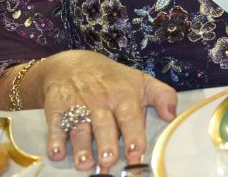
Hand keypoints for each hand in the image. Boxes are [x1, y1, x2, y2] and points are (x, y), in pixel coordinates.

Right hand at [34, 50, 176, 170]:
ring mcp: (78, 106)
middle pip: (104, 125)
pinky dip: (54, 139)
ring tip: (85, 163)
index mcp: (124, 96)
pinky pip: (55, 125)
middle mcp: (101, 102)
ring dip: (81, 147)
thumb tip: (172, 116)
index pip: (130, 117)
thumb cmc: (114, 79)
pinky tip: (56, 153)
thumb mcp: (142, 81)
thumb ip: (163, 96)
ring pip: (80, 128)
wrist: (74, 64)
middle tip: (108, 161)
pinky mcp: (57, 108)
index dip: (134, 135)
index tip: (137, 153)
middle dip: (106, 143)